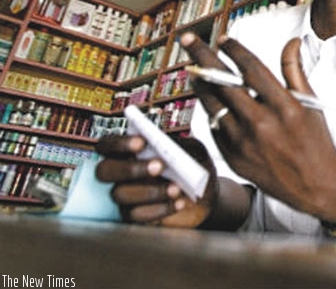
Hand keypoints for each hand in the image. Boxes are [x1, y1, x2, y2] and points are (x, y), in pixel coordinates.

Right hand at [95, 134, 216, 227]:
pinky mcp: (135, 215)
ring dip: (150, 190)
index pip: (108, 144)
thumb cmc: (193, 166)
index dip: (120, 143)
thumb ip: (181, 147)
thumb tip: (170, 150)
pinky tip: (179, 202)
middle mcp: (121, 173)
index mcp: (129, 151)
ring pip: (120, 194)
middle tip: (159, 166)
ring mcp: (125, 195)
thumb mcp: (192, 151)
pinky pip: (137, 215)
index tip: (142, 142)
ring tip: (176, 188)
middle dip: (130, 168)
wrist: (206, 194)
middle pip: (105, 170)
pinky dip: (160, 208)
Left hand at [180, 32, 335, 223]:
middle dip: (203, 56)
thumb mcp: (311, 104)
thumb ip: (295, 71)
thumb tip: (292, 42)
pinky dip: (213, 112)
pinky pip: (215, 128)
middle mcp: (262, 124)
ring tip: (194, 71)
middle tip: (189, 40)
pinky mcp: (234, 158)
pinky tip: (214, 103)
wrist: (316, 187)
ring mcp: (244, 143)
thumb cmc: (316, 142)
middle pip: (223, 82)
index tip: (223, 39)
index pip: (251, 69)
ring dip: (201, 84)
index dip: (234, 50)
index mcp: (285, 107)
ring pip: (212, 105)